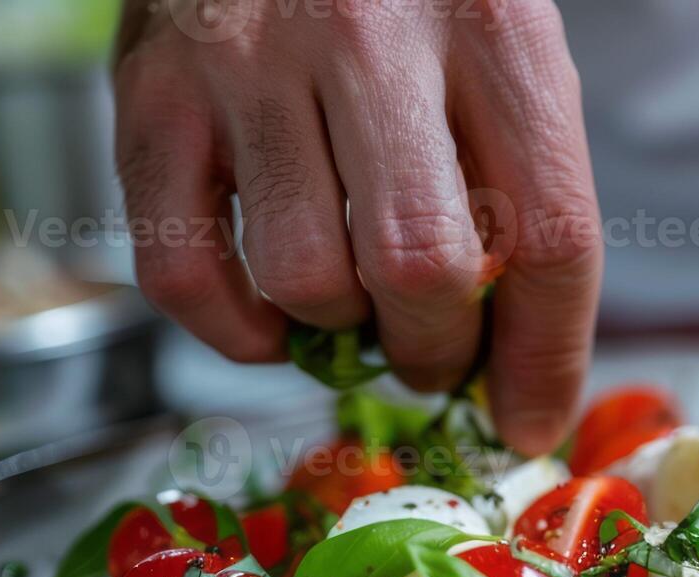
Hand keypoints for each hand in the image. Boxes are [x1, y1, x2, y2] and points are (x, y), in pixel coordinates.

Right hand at [112, 0, 602, 454]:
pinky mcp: (150, 90)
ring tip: (354, 304)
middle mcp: (369, 32)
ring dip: (339, 332)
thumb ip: (527, 185)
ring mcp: (248, 59)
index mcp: (492, 25)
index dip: (545, 357)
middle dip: (437, 352)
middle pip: (421, 269)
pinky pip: (184, 271)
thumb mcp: (502, 45)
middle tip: (434, 355)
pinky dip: (234, 332)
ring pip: (305, 280)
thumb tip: (523, 381)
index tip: (529, 417)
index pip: (548, 233)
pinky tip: (270, 316)